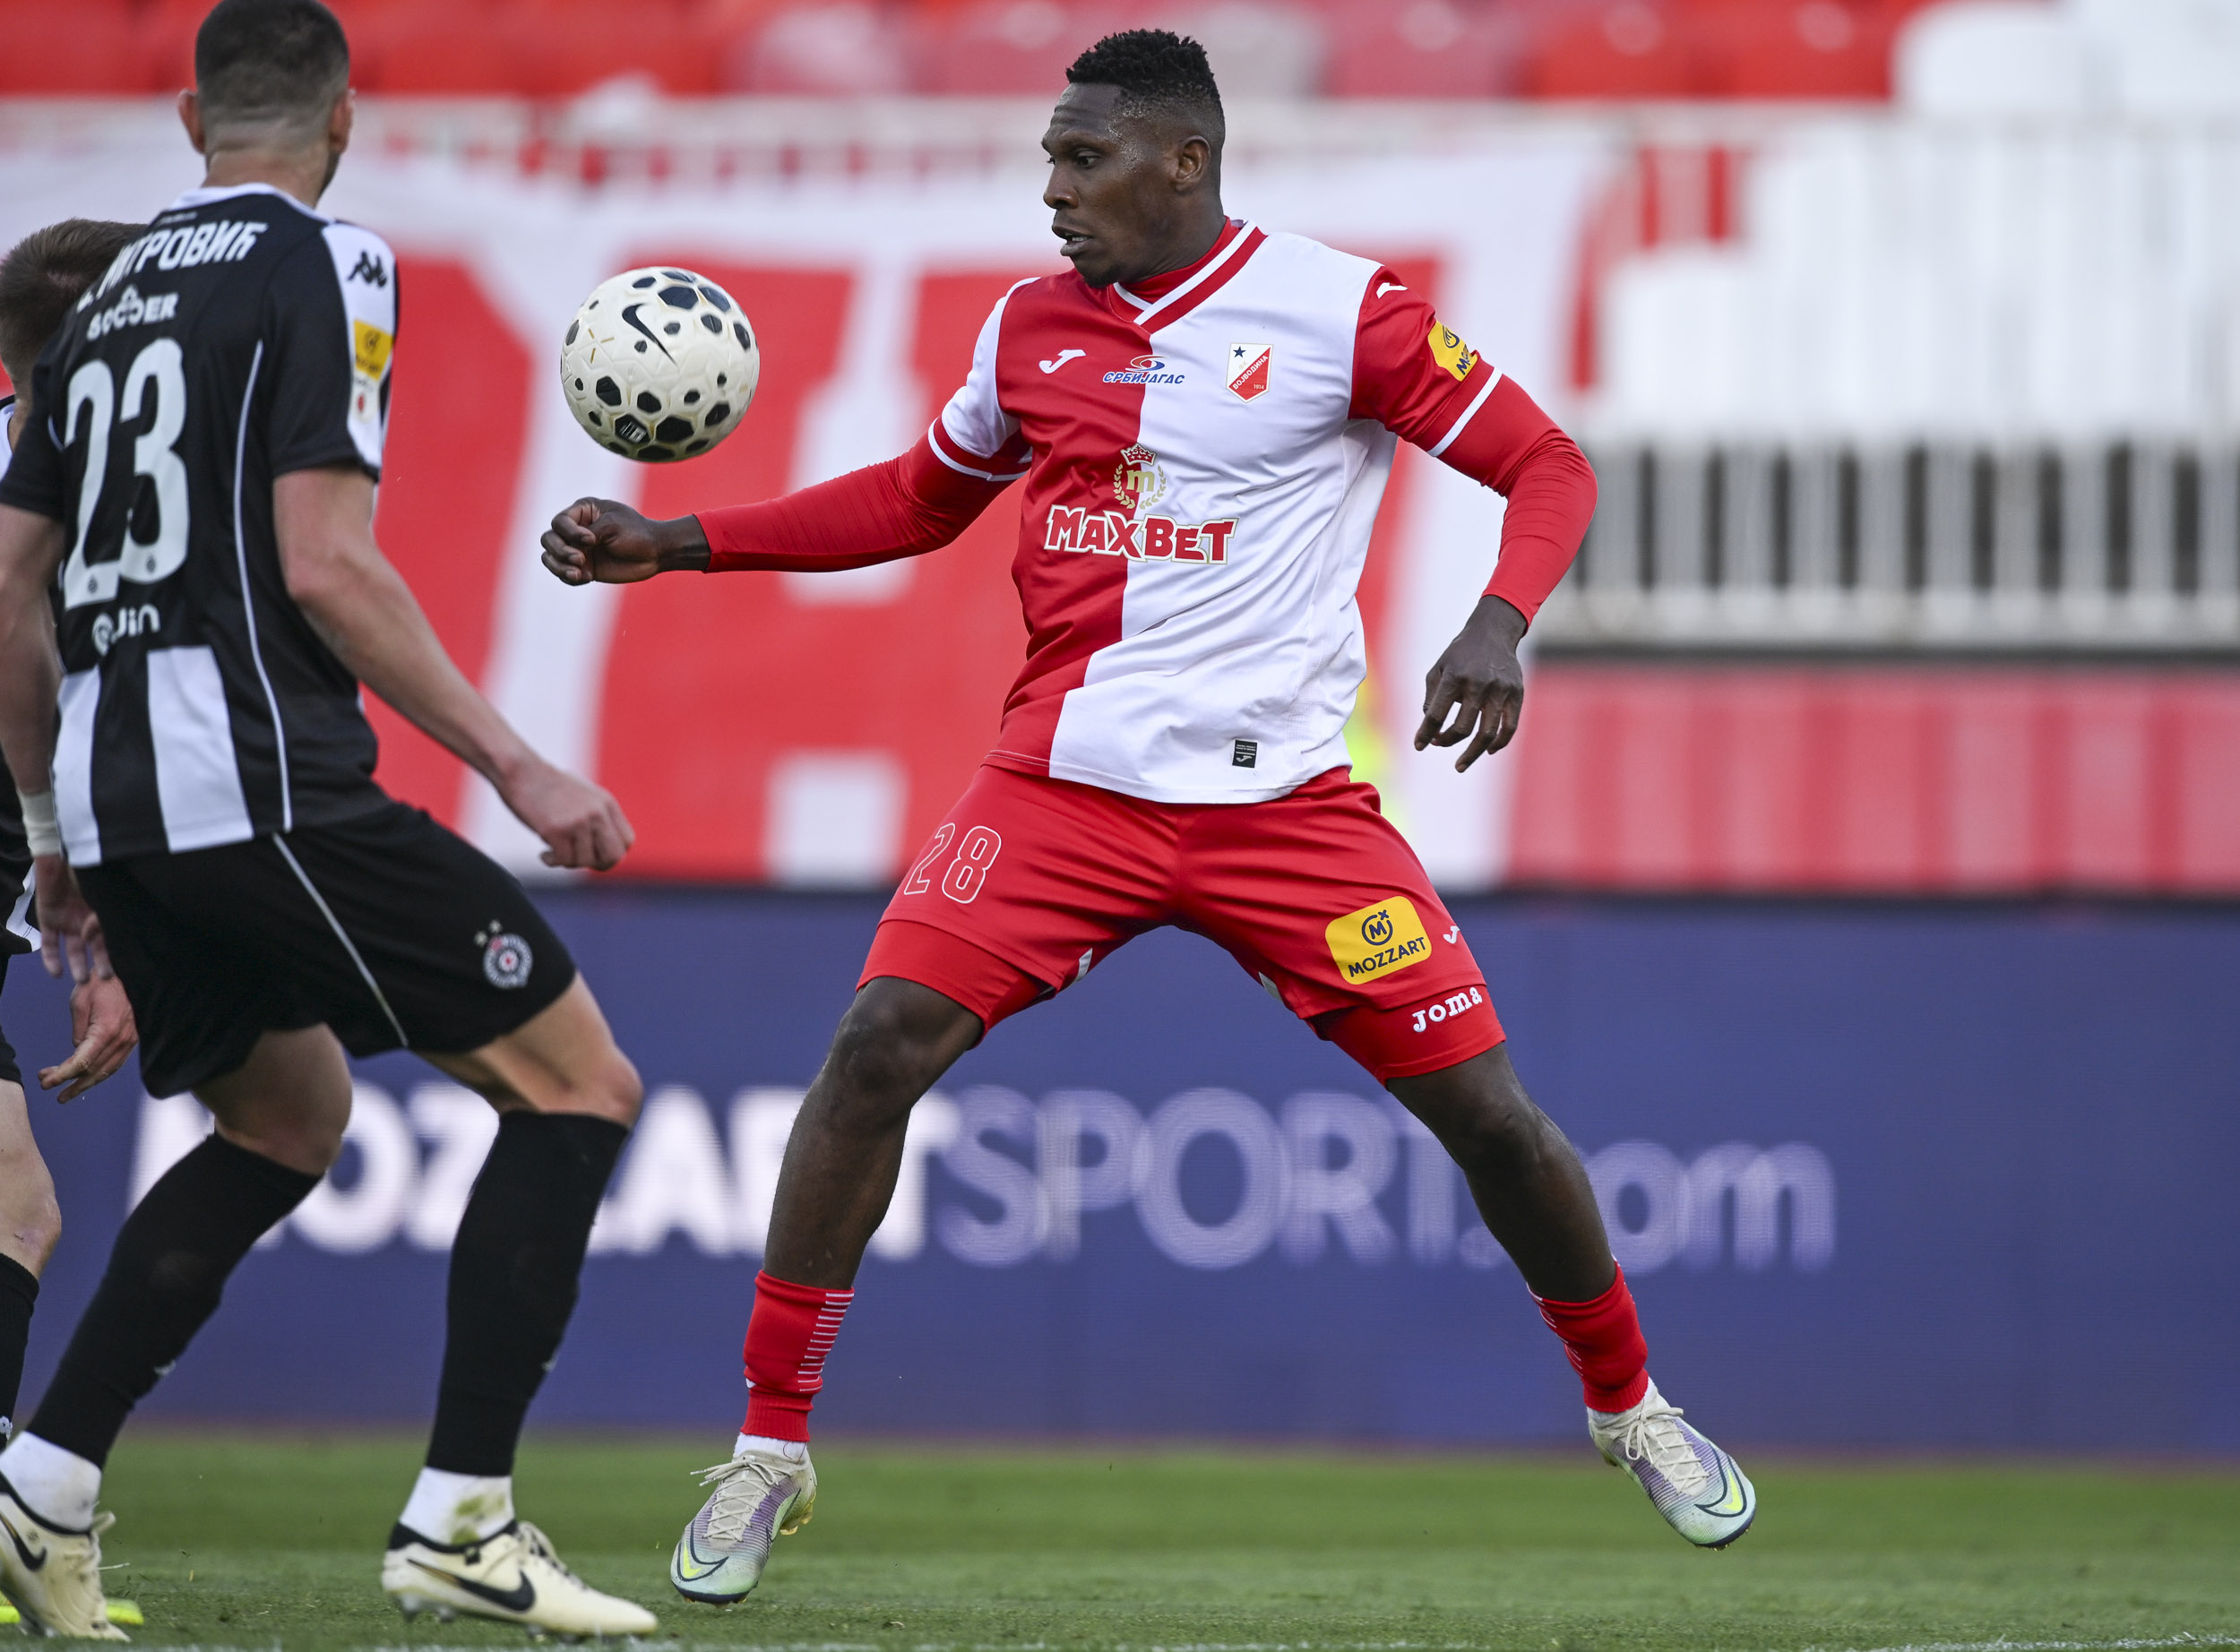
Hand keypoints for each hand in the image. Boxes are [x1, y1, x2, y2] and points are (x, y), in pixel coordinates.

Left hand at [33, 854, 109, 983]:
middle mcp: (88, 920)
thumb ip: (100, 918)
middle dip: (101, 963)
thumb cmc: (89, 872)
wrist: (60, 857)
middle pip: (96, 948)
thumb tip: (90, 937)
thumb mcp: (102, 895)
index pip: (113, 937)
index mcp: (105, 913)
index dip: (118, 951)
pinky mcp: (48, 921)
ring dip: (78, 965)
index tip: (125, 966)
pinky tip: (56, 974)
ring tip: (81, 979)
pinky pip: (50, 945)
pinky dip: (51, 959)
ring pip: (75, 950)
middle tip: (106, 977)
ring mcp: (68, 921)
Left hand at [41, 971, 135, 1101]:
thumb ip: (77, 1032)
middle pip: (93, 1071)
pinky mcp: (131, 1039)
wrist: (127, 974)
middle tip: (53, 1092)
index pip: (81, 1063)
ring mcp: (129, 1041)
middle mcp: (120, 1040)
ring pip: (106, 1071)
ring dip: (86, 1083)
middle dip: (71, 1083)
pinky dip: (100, 1074)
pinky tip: (88, 1078)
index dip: (62, 1075)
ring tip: (68, 1093)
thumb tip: (77, 1051)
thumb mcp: (79, 1003)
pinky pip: (115, 1063)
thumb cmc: (100, 985)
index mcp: (106, 1031)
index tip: (47, 1083)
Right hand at [499, 756, 635, 870]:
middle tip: (580, 862)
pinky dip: (552, 861)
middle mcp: (597, 813)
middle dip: (598, 865)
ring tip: (555, 852)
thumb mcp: (584, 795)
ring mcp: (578, 821)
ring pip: (585, 861)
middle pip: (614, 856)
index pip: (627, 841)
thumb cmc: (548, 786)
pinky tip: (544, 854)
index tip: (596, 855)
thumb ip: (598, 816)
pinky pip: (563, 860)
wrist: (521, 771)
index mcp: (607, 803)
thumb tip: (604, 850)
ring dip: (569, 862)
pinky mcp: (556, 830)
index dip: (613, 854)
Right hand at [540, 499, 708, 585]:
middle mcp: (575, 530)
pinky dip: (569, 577)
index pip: (559, 522)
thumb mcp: (612, 526)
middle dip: (560, 551)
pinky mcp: (583, 568)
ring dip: (559, 567)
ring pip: (550, 558)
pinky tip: (586, 578)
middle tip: (580, 559)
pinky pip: (564, 574)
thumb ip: (587, 535)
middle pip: (548, 539)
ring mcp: (578, 549)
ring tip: (578, 574)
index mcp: (582, 511)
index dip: (569, 533)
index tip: (591, 541)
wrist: (655, 553)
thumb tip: (569, 548)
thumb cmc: (637, 533)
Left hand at [1415, 595, 1528, 772]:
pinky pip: (1509, 727)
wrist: (1493, 632)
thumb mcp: (1438, 669)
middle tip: (1438, 744)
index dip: (1425, 733)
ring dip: (1472, 753)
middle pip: (1462, 728)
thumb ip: (1431, 699)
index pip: (1436, 714)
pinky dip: (1499, 743)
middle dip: (1446, 741)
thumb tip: (1431, 729)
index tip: (1419, 745)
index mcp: (1454, 676)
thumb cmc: (1460, 654)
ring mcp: (1500, 689)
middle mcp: (1478, 684)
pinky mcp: (1516, 693)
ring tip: (1460, 764)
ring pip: (1487, 733)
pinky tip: (1488, 751)